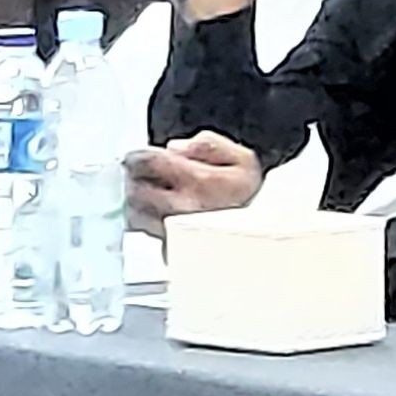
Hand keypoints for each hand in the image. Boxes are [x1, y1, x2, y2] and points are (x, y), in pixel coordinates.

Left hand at [122, 133, 262, 234]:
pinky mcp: (174, 251)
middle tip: (135, 174)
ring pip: (136, 215)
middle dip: (131, 179)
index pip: (149, 163)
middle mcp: (184, 210)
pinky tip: (155, 215)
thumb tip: (174, 148)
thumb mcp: (240, 157)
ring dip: (133, 202)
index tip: (134, 157)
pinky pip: (147, 234)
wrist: (264, 229)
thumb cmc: (248, 193)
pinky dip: (145, 223)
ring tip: (143, 194)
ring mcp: (176, 233)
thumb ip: (206, 144)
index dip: (137, 157)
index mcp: (198, 182)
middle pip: (136, 191)